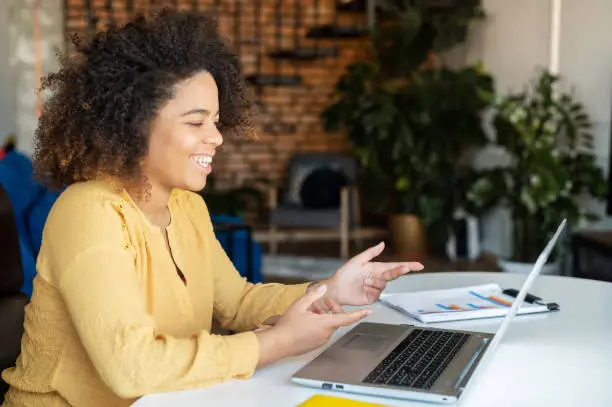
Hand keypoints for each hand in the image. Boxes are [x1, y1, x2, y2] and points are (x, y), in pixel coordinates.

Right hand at [255, 284, 370, 365]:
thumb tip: (323, 288)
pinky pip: (321, 332)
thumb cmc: (288, 326)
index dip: (359, 314)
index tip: (369, 311)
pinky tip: (306, 320)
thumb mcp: (299, 305)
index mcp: (325, 324)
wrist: (278, 344)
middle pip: (335, 319)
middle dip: (331, 309)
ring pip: (328, 325)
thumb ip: (313, 295)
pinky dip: (318, 324)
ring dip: (323, 316)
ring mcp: (320, 341)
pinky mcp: (315, 345)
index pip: (347, 318)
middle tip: (321, 302)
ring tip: (309, 310)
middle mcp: (326, 334)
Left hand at [325, 242, 423, 305]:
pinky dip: (371, 289)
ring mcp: (376, 288)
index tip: (419, 265)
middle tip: (404, 268)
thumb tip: (383, 244)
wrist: (336, 289)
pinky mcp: (372, 297)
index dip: (408, 266)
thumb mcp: (358, 260)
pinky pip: (378, 293)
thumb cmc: (345, 274)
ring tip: (363, 281)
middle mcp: (378, 278)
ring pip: (384, 284)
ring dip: (374, 281)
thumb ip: (371, 252)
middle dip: (399, 271)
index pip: (395, 266)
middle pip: (394, 274)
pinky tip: (363, 288)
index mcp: (376, 268)